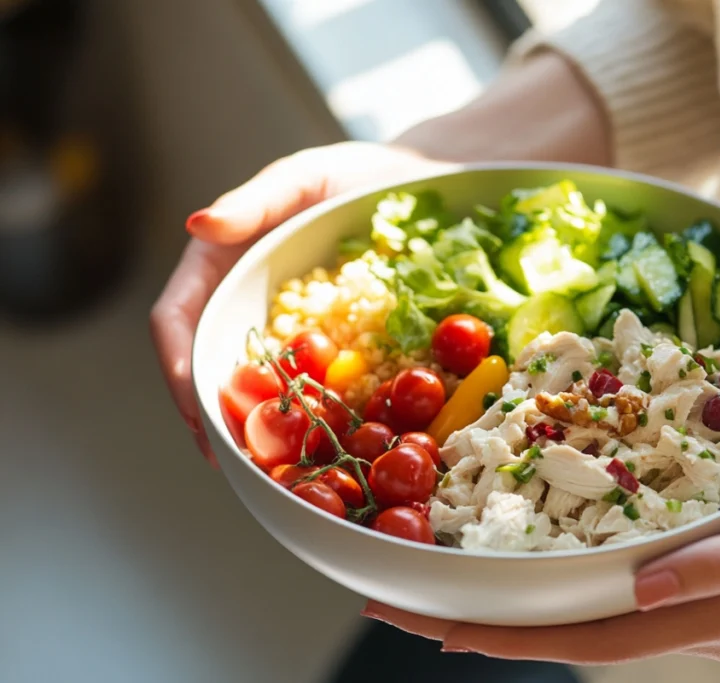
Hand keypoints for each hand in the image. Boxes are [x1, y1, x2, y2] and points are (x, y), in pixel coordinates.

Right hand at [150, 141, 447, 462]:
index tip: (196, 411)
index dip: (180, 369)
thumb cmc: (358, 177)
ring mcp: (286, 329)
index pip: (180, 321)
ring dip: (257, 432)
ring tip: (272, 474)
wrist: (424, 191)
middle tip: (234, 464)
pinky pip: (309, 388)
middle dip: (214, 418)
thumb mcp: (306, 178)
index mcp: (223, 264)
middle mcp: (247, 303)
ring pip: (255, 387)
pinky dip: (307, 421)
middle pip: (209, 368)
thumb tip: (198, 225)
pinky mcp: (329, 346)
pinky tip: (322, 450)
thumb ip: (256, 201)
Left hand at [363, 461, 719, 663]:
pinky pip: (624, 603)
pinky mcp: (710, 591)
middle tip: (414, 610)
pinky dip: (570, 594)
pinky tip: (548, 578)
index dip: (508, 638)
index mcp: (710, 614)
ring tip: (459, 596)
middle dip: (490, 629)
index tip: (435, 629)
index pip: (589, 638)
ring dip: (523, 614)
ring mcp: (701, 612)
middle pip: (575, 637)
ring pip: (595, 622)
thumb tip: (643, 588)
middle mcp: (693, 623)